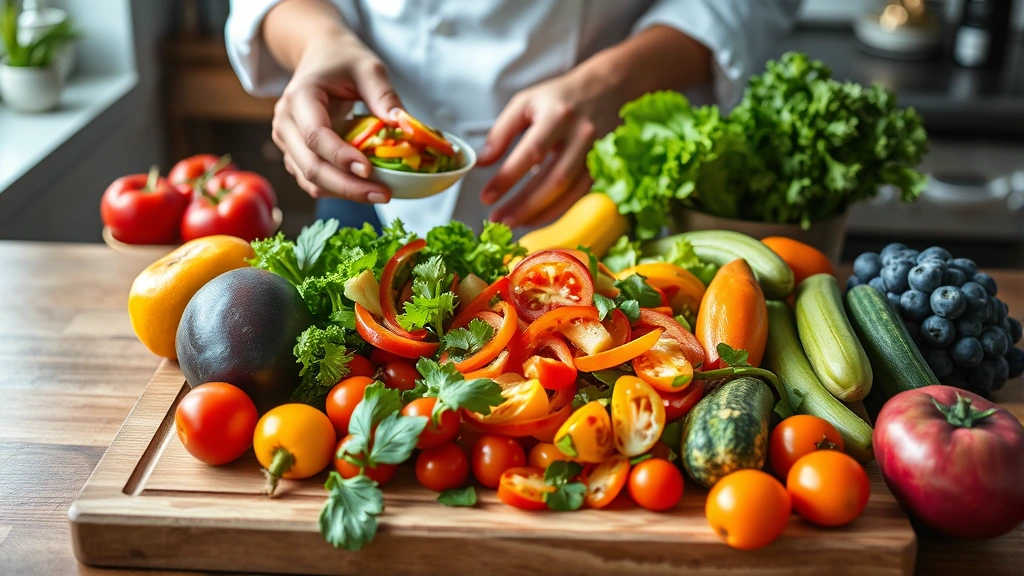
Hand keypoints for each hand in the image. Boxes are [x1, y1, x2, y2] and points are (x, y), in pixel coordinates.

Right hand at [271, 34, 401, 202]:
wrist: (319, 58)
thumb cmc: (343, 61)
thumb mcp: (369, 68)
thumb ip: (384, 95)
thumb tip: (403, 126)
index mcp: (299, 97)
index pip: (315, 135)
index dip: (341, 157)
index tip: (369, 170)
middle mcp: (285, 123)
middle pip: (310, 166)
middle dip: (347, 187)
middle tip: (384, 194)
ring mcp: (286, 142)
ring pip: (310, 180)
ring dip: (344, 193)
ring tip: (380, 194)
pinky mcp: (295, 155)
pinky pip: (313, 182)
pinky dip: (338, 190)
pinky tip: (365, 190)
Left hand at [477, 25, 711, 227]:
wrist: (609, 89)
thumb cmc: (560, 98)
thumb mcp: (526, 103)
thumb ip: (501, 132)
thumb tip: (482, 163)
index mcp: (558, 115)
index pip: (530, 152)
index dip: (507, 178)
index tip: (486, 197)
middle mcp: (581, 136)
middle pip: (552, 179)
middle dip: (523, 205)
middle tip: (498, 220)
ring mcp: (597, 154)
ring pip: (568, 192)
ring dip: (539, 213)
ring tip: (513, 223)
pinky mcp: (603, 168)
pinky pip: (578, 195)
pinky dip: (556, 210)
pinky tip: (535, 217)